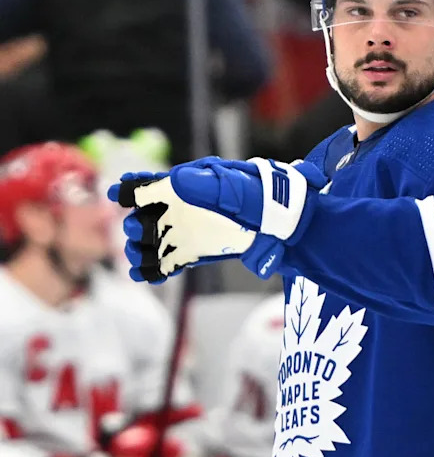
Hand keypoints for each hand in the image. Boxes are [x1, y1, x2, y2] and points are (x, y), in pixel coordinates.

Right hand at [108, 157, 320, 282]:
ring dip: (145, 249)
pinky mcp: (205, 251)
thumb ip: (209, 186)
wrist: (293, 226)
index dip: (135, 186)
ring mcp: (197, 230)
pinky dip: (160, 269)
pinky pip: (177, 260)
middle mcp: (192, 206)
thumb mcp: (240, 188)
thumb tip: (176, 181)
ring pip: (161, 240)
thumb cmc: (267, 199)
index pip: (158, 183)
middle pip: (154, 215)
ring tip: (135, 258)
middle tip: (135, 230)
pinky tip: (148, 276)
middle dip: (140, 223)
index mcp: (196, 183)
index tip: (117, 191)